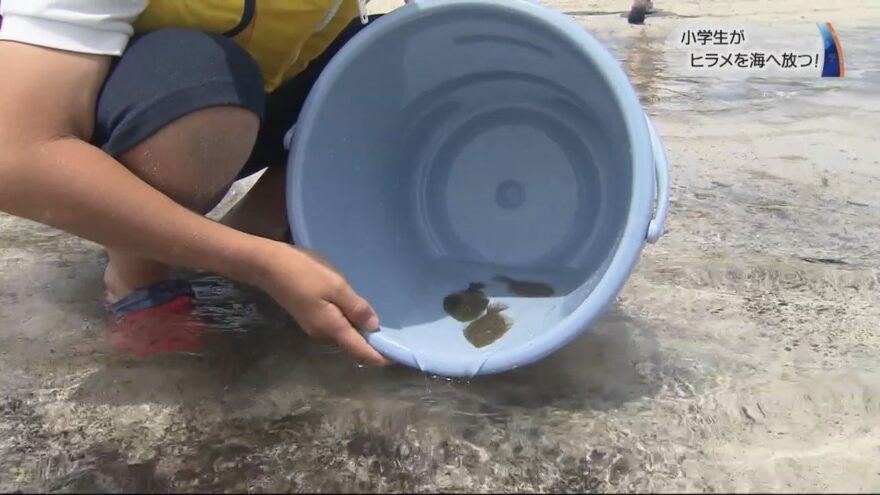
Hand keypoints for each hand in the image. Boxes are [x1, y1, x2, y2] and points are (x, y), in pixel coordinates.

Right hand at [258, 242, 390, 365]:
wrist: (268, 265)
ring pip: (343, 333)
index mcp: (332, 328)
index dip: (379, 356)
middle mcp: (322, 333)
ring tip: (379, 320)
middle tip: (394, 336)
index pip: (360, 350)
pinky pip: (335, 323)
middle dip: (371, 343)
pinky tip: (355, 309)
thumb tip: (374, 327)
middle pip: (352, 344)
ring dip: (359, 330)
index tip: (397, 358)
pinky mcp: (309, 316)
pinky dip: (348, 320)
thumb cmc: (304, 273)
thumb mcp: (336, 287)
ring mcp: (314, 325)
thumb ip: (356, 307)